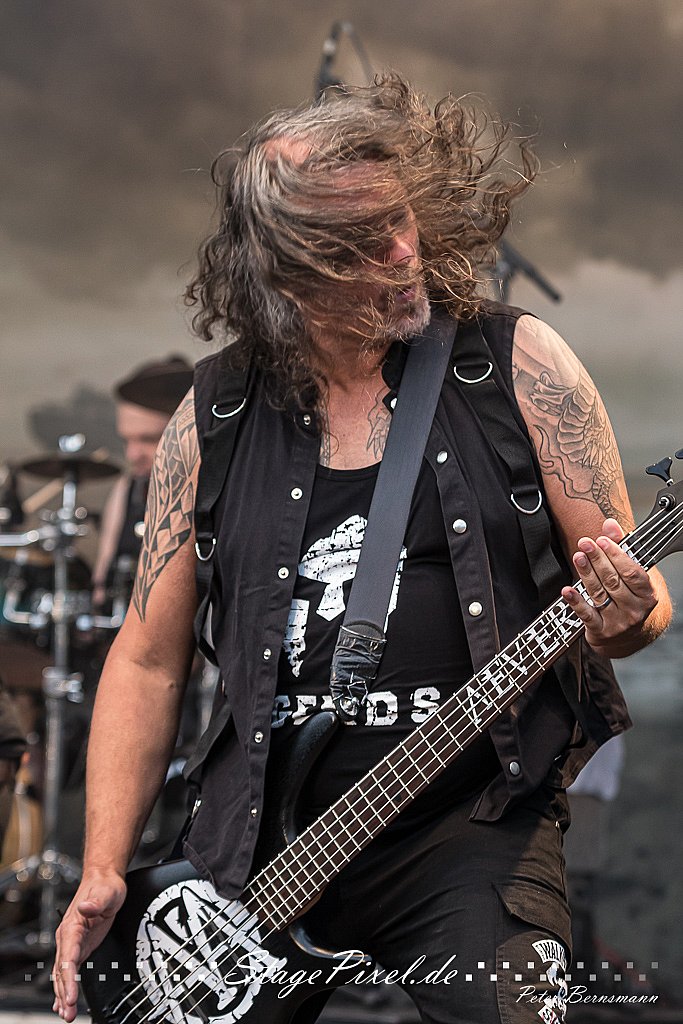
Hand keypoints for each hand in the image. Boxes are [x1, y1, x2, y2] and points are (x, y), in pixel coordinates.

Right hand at [52, 870, 126, 1020]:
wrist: (104, 880)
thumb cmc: (105, 885)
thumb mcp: (106, 893)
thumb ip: (96, 902)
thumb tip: (86, 907)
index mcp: (72, 926)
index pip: (67, 957)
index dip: (68, 979)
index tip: (70, 996)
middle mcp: (68, 936)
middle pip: (62, 971)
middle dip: (64, 993)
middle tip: (68, 1013)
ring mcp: (73, 942)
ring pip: (63, 974)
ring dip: (64, 994)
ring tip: (66, 1014)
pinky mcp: (80, 945)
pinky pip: (70, 970)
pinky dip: (66, 986)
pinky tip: (65, 1000)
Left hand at [561, 518, 657, 657]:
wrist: (630, 635)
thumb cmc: (630, 598)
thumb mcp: (632, 575)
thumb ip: (621, 548)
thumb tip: (610, 524)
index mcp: (647, 594)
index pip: (632, 572)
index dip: (616, 555)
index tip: (602, 540)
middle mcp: (635, 609)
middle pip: (613, 581)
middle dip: (597, 560)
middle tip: (585, 543)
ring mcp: (618, 622)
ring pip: (599, 594)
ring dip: (586, 574)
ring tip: (578, 557)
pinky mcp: (601, 631)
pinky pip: (586, 615)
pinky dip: (576, 601)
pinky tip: (567, 590)